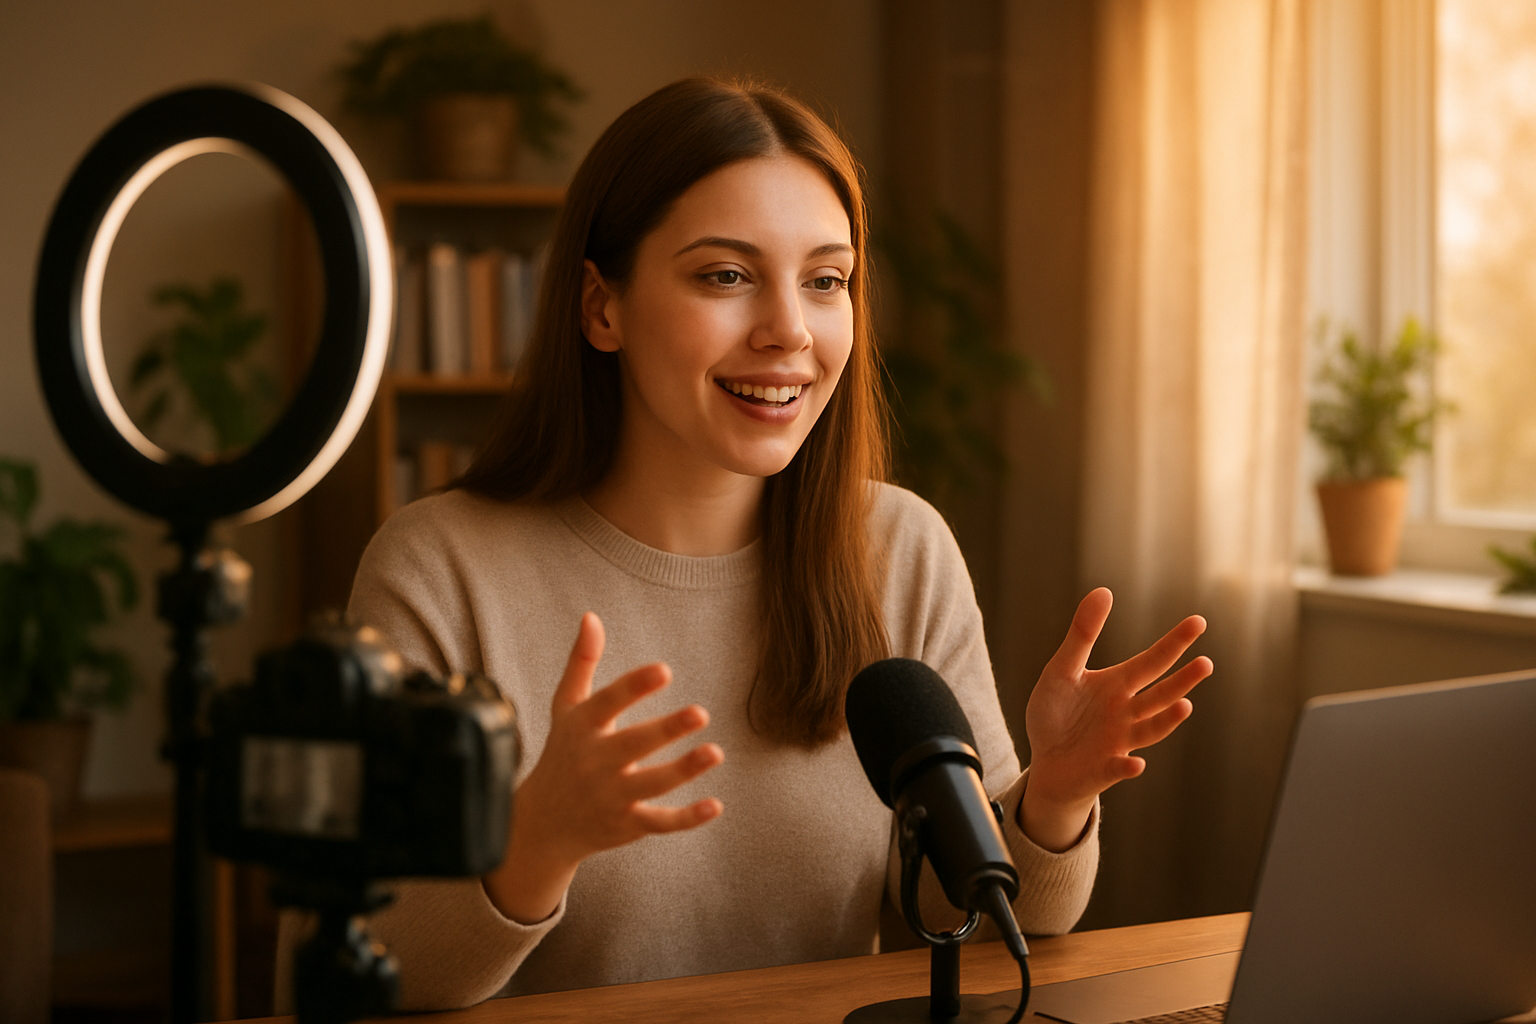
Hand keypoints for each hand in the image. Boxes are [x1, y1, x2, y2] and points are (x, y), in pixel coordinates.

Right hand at [483, 612, 723, 922]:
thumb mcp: (566, 708)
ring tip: (715, 752)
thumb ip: (581, 663)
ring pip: (651, 783)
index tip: (664, 670)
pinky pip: (659, 822)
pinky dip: (687, 818)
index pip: (607, 703)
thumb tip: (591, 616)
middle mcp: (594, 763)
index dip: (635, 686)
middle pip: (632, 744)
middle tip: (701, 713)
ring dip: (683, 770)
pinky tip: (715, 805)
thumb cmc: (563, 753)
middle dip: (666, 730)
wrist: (543, 824)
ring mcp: (611, 796)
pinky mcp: (626, 825)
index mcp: (581, 728)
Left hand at [1018, 588, 1211, 851]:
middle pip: (1160, 694)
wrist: (1047, 764)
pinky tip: (1135, 763)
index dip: (1174, 643)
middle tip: (1205, 663)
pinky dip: (1127, 766)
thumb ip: (1082, 636)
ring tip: (1185, 706)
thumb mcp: (1061, 671)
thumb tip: (1104, 590)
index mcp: (1117, 686)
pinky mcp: (1103, 770)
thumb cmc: (1056, 715)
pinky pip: (1118, 768)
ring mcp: (1119, 742)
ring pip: (1150, 730)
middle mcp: (1126, 713)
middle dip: (1183, 680)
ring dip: (1167, 720)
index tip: (1199, 622)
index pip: (1151, 661)